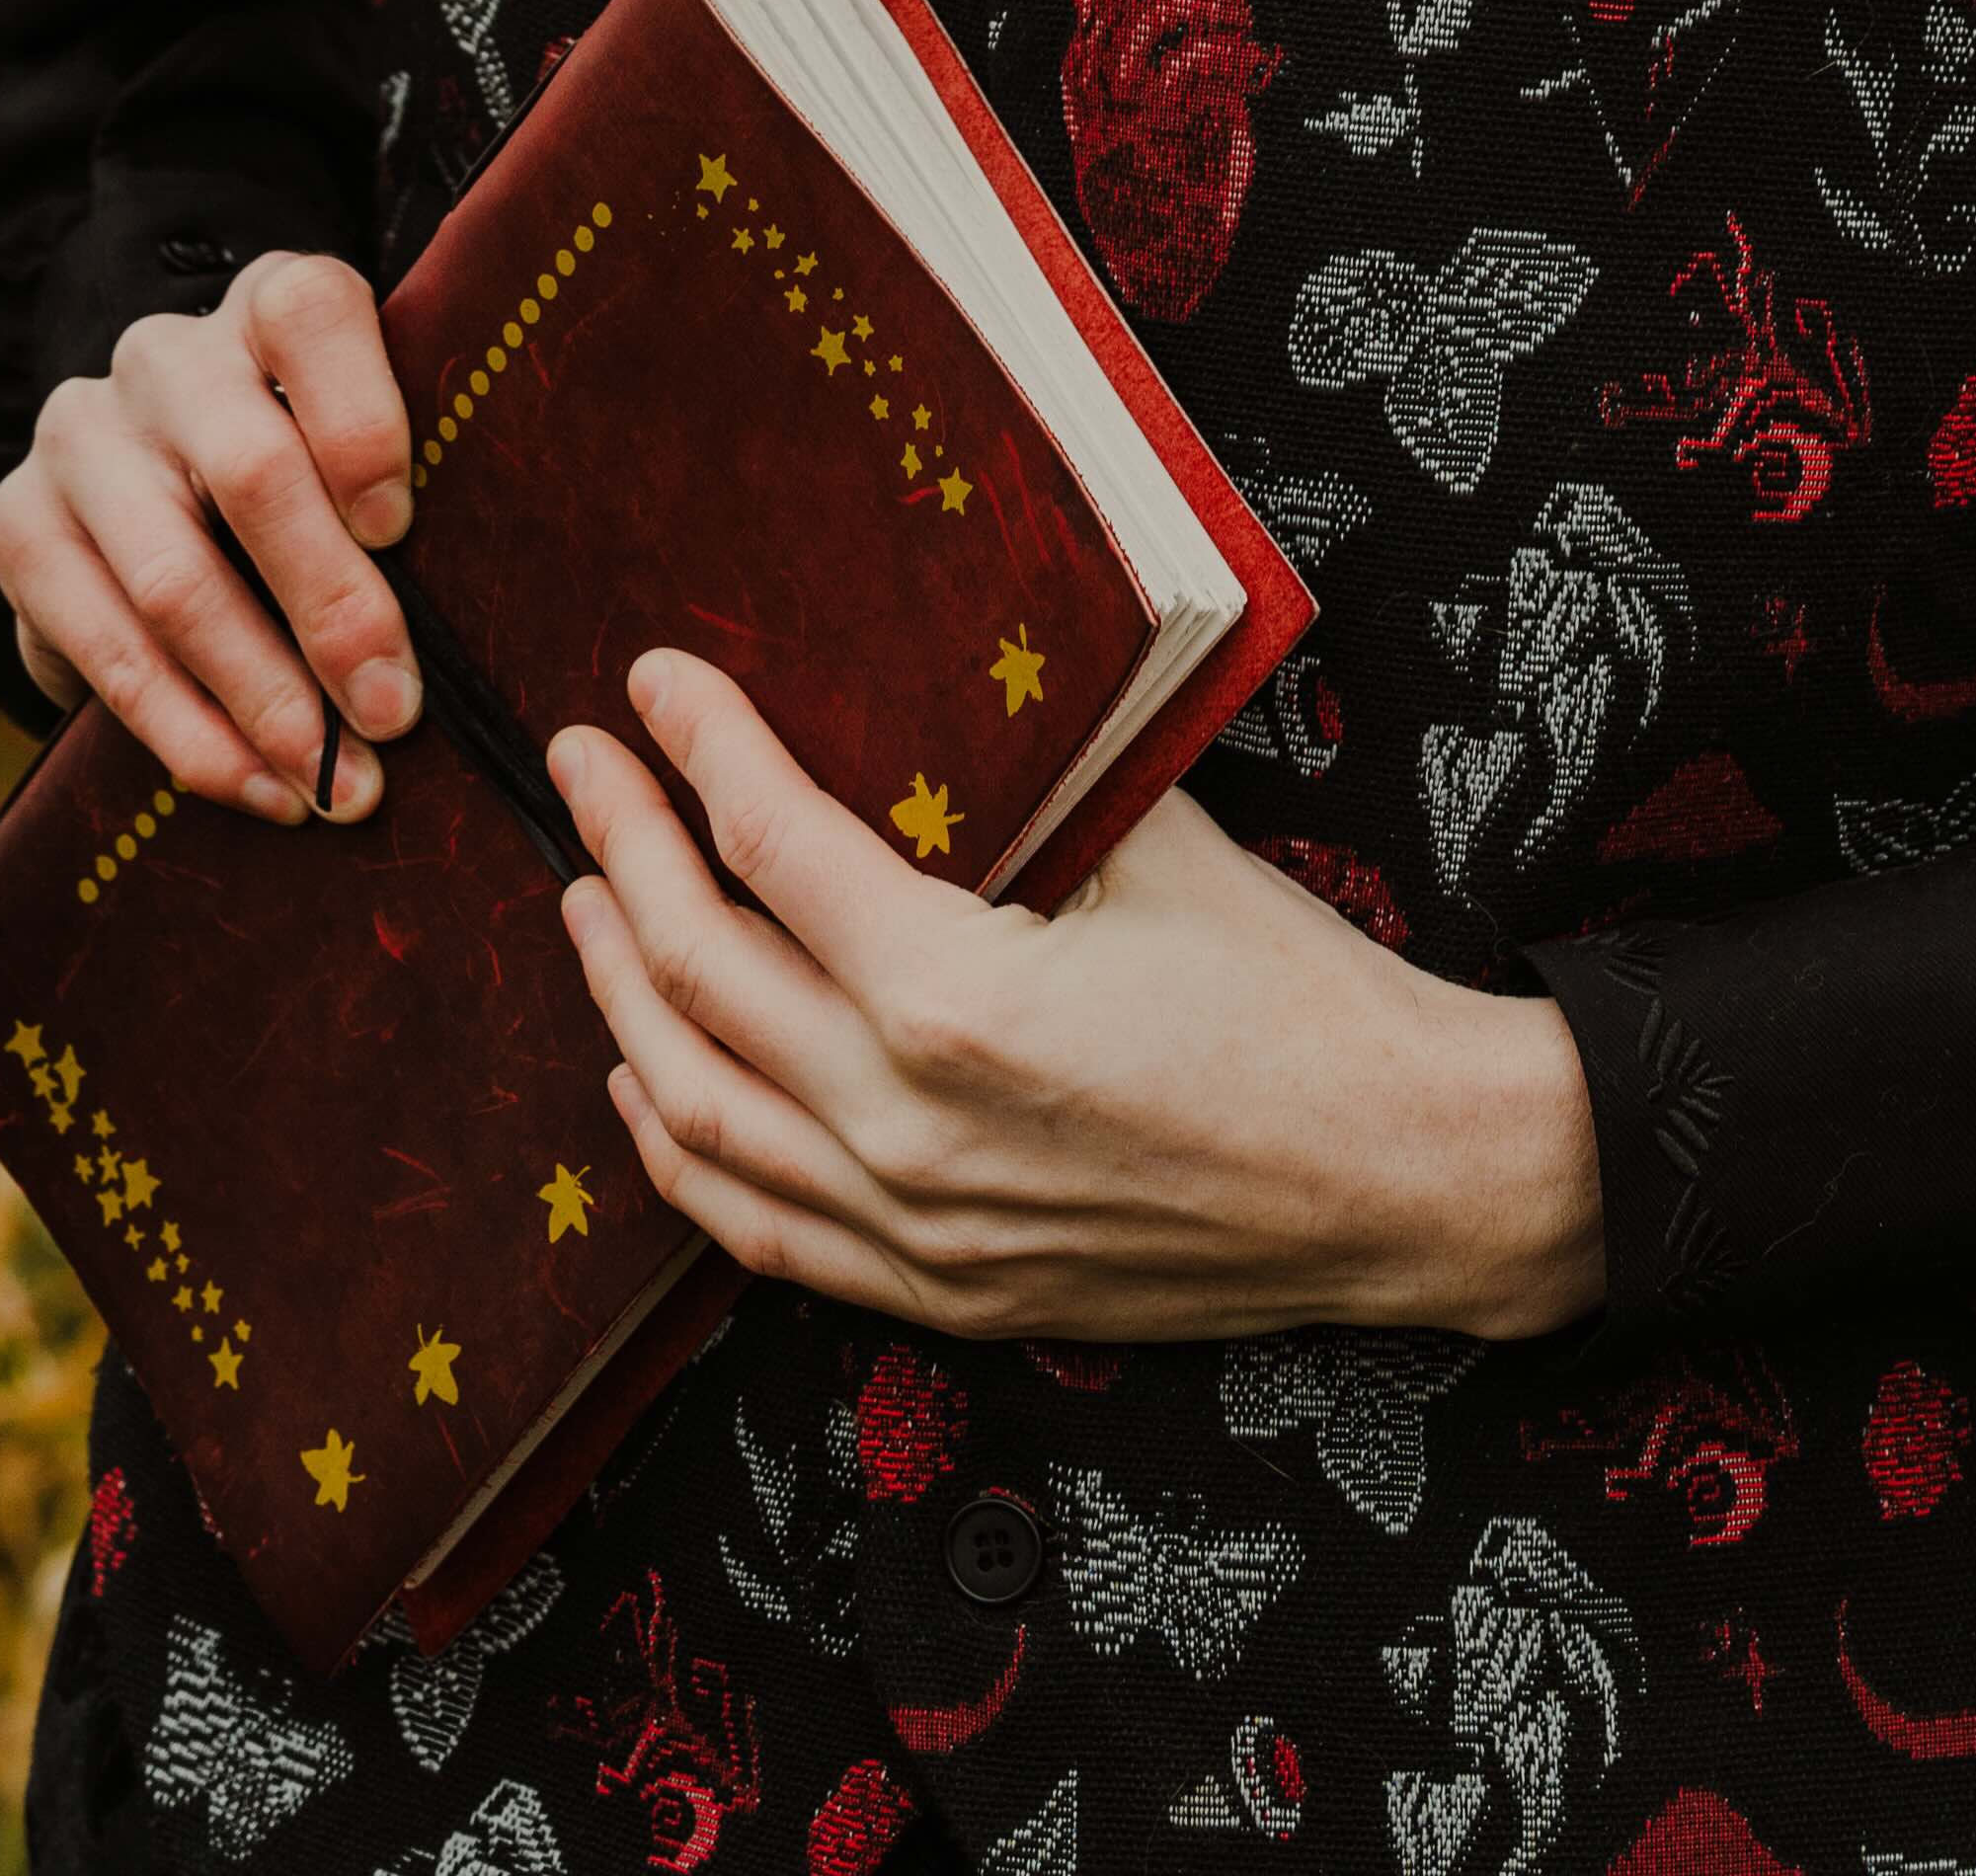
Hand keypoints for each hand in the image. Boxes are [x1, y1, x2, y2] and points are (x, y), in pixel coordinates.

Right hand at [0, 249, 419, 822]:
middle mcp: (165, 357)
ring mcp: (79, 435)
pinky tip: (256, 788)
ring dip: (265, 701)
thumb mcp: (357, 466)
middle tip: (393, 712)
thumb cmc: (307, 489)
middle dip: (330, 607)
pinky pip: (106, 652)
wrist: (148, 498)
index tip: (398, 530)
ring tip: (336, 784)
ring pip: (173, 581)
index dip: (359, 418)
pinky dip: (193, 738)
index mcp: (268, 307)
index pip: (309, 315)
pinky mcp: (16, 524)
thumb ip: (397, 510)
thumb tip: (455, 648)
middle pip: (250, 470)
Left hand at [551, 654, 1605, 1340]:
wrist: (1394, 1171)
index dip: (699, 746)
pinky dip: (676, 1148)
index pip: (769, 843)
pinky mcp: (938, 1292)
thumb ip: (1021, 778)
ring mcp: (913, 1229)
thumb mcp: (1152, 839)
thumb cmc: (1290, 990)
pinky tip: (642, 1080)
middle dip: (620, 851)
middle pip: (697, 972)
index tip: (653, 683)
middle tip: (581, 765)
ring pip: (695, 1110)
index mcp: (955, 997)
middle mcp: (905, 1126)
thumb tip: (919, 685)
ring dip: (619, 994)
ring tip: (585, 901)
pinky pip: (754, 1230)